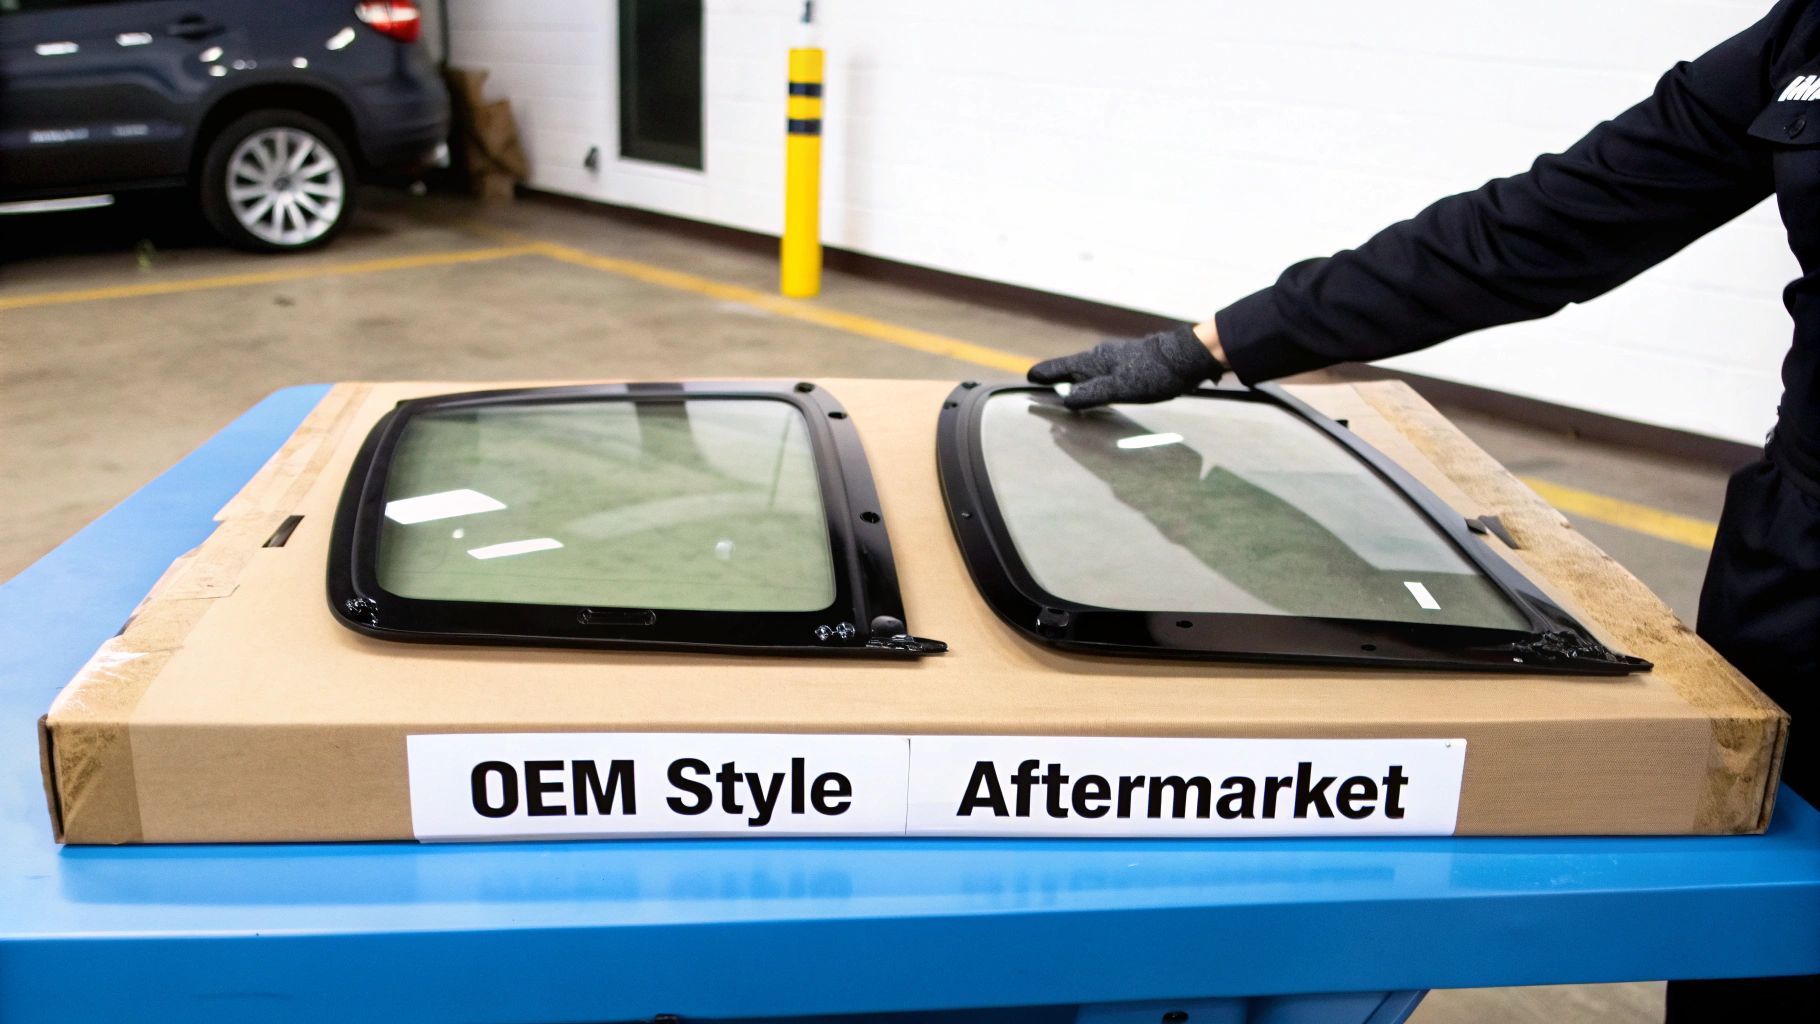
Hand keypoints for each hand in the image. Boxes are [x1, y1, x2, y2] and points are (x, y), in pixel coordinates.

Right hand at [1026, 324, 1223, 409]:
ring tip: (1068, 396)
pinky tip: (1100, 393)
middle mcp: (1100, 357)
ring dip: (1076, 383)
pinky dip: (1093, 384)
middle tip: (1044, 392)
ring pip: (1087, 372)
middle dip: (1057, 381)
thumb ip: (1090, 394)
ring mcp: (1116, 359)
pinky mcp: (1130, 364)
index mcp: (1093, 361)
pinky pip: (1102, 375)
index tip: (1028, 379)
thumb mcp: (1118, 388)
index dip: (1043, 374)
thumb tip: (1064, 400)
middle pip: (1071, 370)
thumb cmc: (1153, 373)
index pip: (1059, 367)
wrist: (1187, 358)